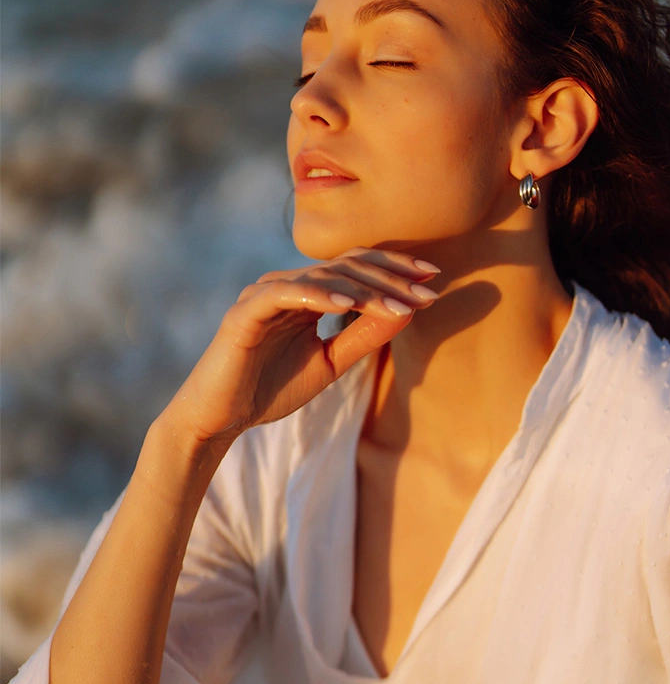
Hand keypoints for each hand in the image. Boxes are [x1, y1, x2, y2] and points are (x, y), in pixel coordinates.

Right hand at [165, 248, 438, 447]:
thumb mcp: (331, 363)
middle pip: (346, 266)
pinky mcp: (245, 312)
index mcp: (308, 294)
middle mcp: (288, 285)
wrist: (221, 417)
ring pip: (321, 277)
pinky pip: (286, 293)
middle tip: (428, 290)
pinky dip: (317, 295)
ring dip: (364, 290)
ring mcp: (265, 294)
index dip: (396, 270)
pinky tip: (347, 304)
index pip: (357, 268)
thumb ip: (364, 336)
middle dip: (391, 278)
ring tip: (400, 305)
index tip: (434, 280)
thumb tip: (407, 310)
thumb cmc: (271, 389)